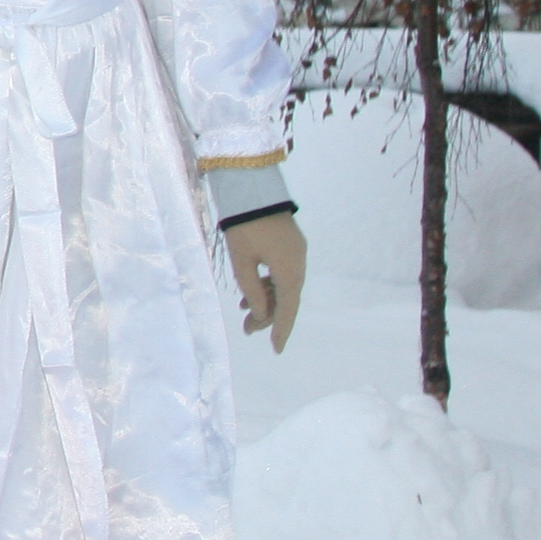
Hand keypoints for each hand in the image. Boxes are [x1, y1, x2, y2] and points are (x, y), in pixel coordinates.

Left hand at [225, 212, 305, 351]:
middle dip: (267, 315)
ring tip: (244, 311)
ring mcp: (297, 253)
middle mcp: (299, 263)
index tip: (277, 350)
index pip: (288, 308)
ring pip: (284, 286)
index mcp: (290, 270)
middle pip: (286, 298)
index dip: (281, 330)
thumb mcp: (242, 262)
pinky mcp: (291, 245)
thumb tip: (262, 313)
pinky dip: (269, 284)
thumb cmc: (244, 226)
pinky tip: (251, 291)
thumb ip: (252, 290)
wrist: (253, 189)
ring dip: (266, 299)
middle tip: (246, 329)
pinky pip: (283, 273)